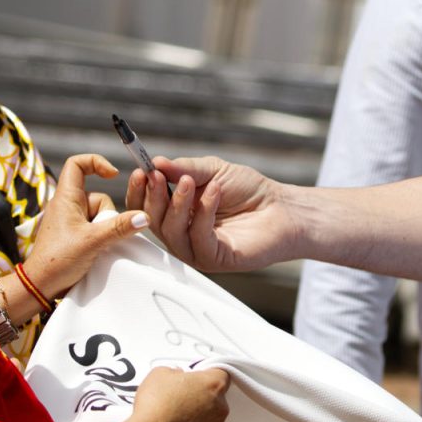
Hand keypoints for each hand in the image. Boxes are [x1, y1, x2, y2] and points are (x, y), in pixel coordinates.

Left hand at [23, 154, 149, 297]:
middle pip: (97, 195)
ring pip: (98, 215)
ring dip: (104, 228)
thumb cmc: (58, 260)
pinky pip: (95, 228)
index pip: (77, 164)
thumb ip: (119, 227)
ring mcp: (70, 221)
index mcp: (65, 198)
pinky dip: (101, 237)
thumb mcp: (92, 241)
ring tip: (97, 246)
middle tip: (102, 233)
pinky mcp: (74, 236)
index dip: (96, 162)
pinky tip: (98, 251)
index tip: (113, 175)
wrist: (40, 286)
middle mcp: (67, 206)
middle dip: (106, 213)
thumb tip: (144, 216)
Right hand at [124, 155, 298, 270]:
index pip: (146, 207)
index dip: (139, 191)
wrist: (283, 208)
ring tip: (190, 181)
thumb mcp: (214, 171)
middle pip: (152, 222)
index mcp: (177, 214)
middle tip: (157, 176)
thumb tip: (156, 163)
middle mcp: (182, 234)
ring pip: (172, 233)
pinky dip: (203, 214)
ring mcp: (196, 249)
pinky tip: (214, 192)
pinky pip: (199, 240)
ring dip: (177, 204)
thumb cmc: (249, 191)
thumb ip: (185, 168)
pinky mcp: (214, 259)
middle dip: (153, 197)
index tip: (140, 171)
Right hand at [124, 366, 230, 421]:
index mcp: (213, 385)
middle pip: (216, 400)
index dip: (206, 376)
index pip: (220, 374)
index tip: (195, 379)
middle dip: (200, 400)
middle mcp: (220, 409)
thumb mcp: (160, 373)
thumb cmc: (155, 408)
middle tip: (179, 401)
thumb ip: (175, 372)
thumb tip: (175, 377)